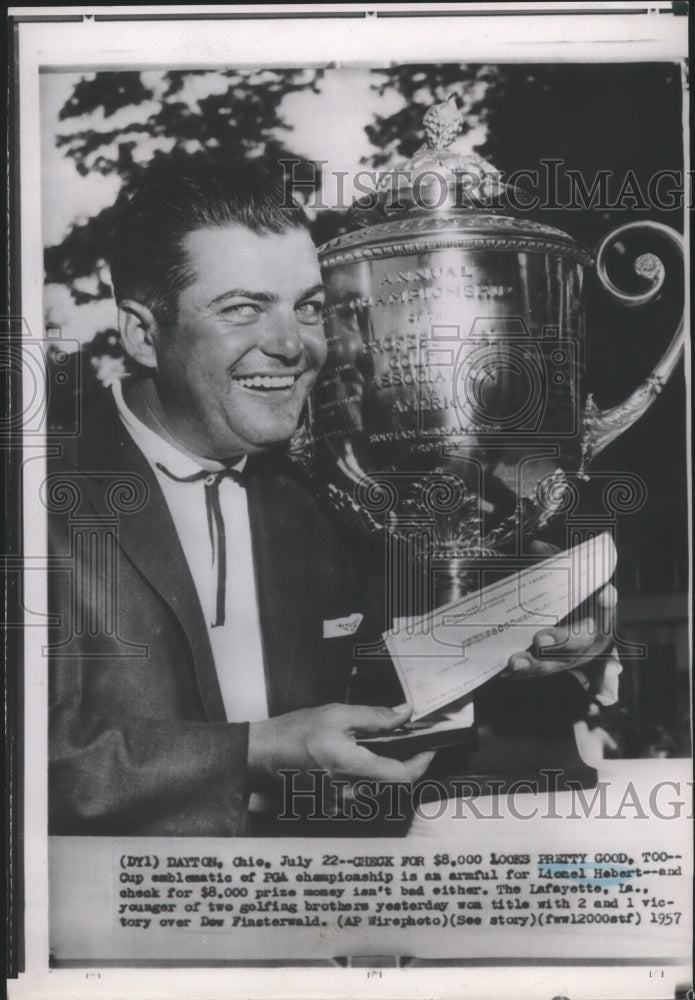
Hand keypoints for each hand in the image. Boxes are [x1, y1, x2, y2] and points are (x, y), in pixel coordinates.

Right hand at [248, 703, 434, 787]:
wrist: (262, 754)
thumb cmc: (294, 733)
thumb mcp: (337, 714)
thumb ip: (375, 716)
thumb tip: (404, 713)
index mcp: (353, 767)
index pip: (402, 775)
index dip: (422, 763)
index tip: (428, 748)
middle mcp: (349, 791)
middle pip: (391, 782)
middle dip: (400, 760)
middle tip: (398, 738)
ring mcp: (340, 802)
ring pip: (376, 787)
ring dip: (380, 767)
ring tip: (368, 745)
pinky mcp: (331, 804)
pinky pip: (359, 793)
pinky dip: (363, 776)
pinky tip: (351, 758)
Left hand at [501, 540, 621, 703]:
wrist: (576, 627)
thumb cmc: (571, 596)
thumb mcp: (566, 576)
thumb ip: (555, 561)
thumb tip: (536, 546)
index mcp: (599, 612)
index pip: (606, 604)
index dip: (606, 601)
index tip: (605, 593)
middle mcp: (591, 637)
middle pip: (579, 642)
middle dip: (560, 641)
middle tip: (541, 639)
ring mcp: (573, 657)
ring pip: (556, 664)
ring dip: (534, 664)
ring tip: (513, 661)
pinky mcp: (554, 667)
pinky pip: (537, 674)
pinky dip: (520, 674)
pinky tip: (501, 672)